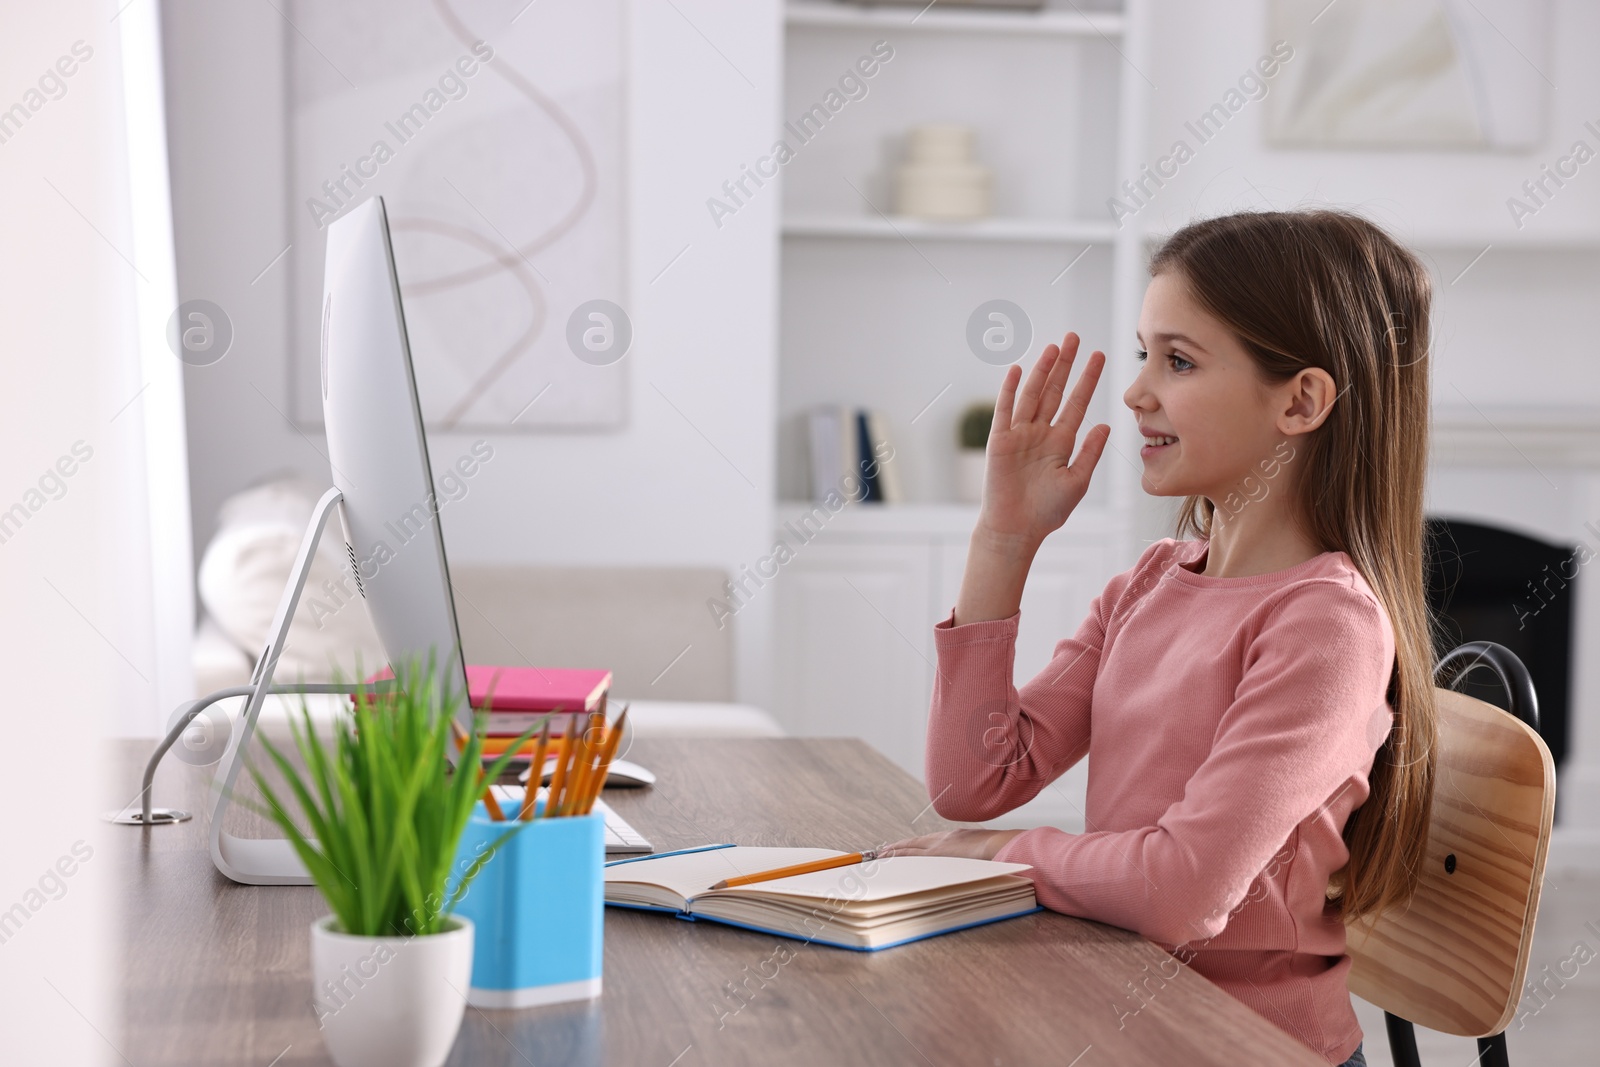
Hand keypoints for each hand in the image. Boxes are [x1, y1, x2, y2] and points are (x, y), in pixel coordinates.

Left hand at [877, 829, 1025, 860]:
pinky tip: (887, 858)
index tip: (906, 847)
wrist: (1005, 846)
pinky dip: (898, 856)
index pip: (931, 841)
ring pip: (911, 848)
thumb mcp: (990, 852)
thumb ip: (980, 857)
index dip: (916, 844)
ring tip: (880, 856)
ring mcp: (941, 846)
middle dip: (900, 847)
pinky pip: (911, 855)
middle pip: (917, 842)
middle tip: (884, 851)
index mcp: (959, 837)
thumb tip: (983, 866)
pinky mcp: (937, 855)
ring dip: (895, 852)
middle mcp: (947, 839)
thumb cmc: (1004, 853)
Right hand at [978, 332, 1110, 551]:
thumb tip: (1105, 424)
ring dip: (1042, 371)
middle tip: (1074, 337)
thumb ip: (1090, 452)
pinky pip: (1005, 411)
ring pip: (1032, 395)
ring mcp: (1019, 435)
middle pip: (1054, 391)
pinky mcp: (1000, 441)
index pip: (1077, 403)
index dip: (1088, 380)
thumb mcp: (1077, 481)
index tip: (1099, 356)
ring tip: (1053, 348)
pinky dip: (1009, 390)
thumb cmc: (1047, 511)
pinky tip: (1018, 370)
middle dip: (1065, 365)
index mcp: (1061, 441)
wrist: (1016, 530)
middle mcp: (1040, 433)